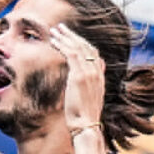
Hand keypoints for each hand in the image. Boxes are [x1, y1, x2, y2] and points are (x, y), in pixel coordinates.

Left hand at [48, 20, 107, 140]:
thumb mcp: (89, 100)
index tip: (71, 38)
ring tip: (54, 30)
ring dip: (65, 37)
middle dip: (73, 36)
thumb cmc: (84, 118)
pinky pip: (71, 54)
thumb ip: (88, 87)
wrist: (86, 126)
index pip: (94, 53)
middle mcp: (96, 73)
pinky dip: (62, 45)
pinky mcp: (79, 76)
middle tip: (61, 28)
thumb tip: (83, 82)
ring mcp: (89, 73)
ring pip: (78, 47)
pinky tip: (53, 41)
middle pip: (86, 47)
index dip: (82, 43)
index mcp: (100, 77)